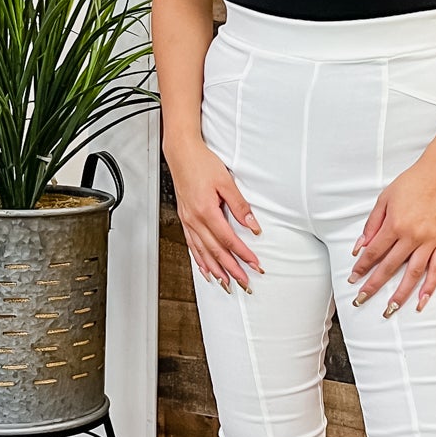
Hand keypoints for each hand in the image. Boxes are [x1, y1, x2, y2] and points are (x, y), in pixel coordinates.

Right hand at [170, 139, 263, 291]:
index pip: (228, 239)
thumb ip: (239, 205)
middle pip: (215, 251)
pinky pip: (192, 245)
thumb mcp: (226, 182)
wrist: (181, 153)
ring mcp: (188, 220)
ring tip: (226, 283)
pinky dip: (199, 260)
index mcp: (206, 211)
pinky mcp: (185, 218)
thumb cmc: (202, 163)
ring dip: (215, 269)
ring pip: (202, 252)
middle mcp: (194, 219)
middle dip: (231, 269)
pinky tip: (205, 268)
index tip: (254, 264)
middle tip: (243, 282)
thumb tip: (252, 225)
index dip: (242, 254)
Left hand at [347, 151, 435, 316]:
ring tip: (389, 310)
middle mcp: (412, 237)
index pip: (374, 252)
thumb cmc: (412, 183)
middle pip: (389, 267)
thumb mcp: (385, 199)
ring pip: (412, 274)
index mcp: (395, 225)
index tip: (353, 279)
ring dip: (400, 294)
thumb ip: (372, 224)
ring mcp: (429, 241)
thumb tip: (360, 246)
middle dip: (373, 286)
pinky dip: (429, 287)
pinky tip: (421, 302)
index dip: (361, 267)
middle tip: (361, 300)